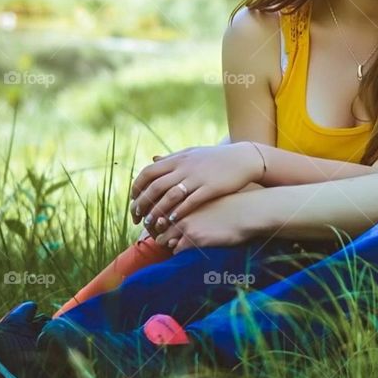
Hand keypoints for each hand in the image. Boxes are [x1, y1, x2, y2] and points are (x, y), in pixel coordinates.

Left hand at [130, 143, 264, 232]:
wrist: (243, 159)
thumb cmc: (216, 158)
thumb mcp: (192, 153)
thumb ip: (172, 158)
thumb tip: (152, 159)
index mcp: (178, 158)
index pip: (147, 173)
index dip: (137, 188)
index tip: (133, 202)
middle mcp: (185, 166)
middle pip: (155, 186)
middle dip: (142, 204)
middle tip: (137, 218)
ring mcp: (197, 177)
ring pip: (170, 196)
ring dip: (158, 211)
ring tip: (151, 224)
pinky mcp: (210, 188)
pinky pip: (190, 202)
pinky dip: (179, 211)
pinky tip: (172, 221)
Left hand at [153, 192, 267, 252]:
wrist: (250, 211)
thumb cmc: (231, 199)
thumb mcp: (208, 189)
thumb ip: (189, 187)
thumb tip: (170, 175)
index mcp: (182, 194)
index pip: (156, 208)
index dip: (156, 219)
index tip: (162, 225)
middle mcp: (180, 207)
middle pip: (155, 225)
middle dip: (157, 233)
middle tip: (164, 238)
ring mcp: (185, 223)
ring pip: (162, 239)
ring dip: (167, 243)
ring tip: (176, 244)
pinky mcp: (193, 238)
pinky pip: (176, 249)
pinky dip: (178, 251)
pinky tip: (188, 248)